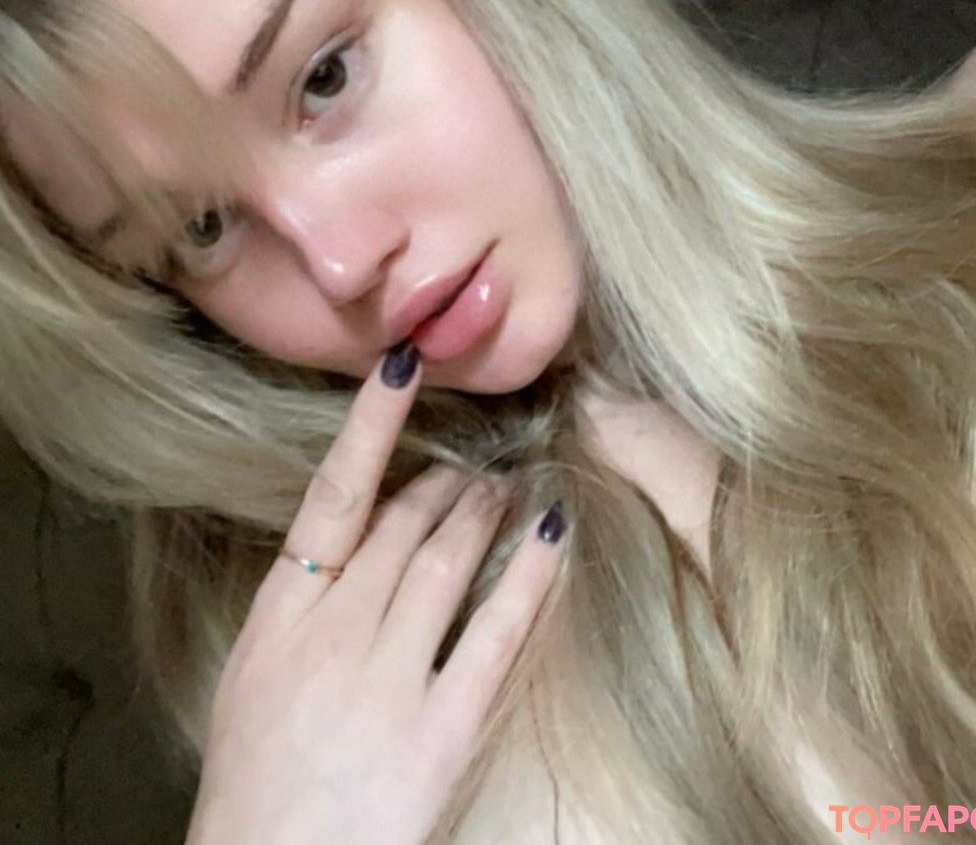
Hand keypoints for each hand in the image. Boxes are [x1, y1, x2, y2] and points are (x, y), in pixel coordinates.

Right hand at [185, 341, 565, 844]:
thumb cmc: (254, 779)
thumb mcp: (255, 675)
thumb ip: (306, 601)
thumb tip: (360, 534)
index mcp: (281, 616)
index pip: (333, 495)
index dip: (372, 424)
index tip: (404, 365)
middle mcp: (334, 634)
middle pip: (403, 525)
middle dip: (445, 484)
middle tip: (476, 459)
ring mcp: (386, 681)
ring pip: (446, 562)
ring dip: (483, 512)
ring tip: (508, 481)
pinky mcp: (437, 732)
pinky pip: (494, 635)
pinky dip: (527, 578)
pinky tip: (552, 537)